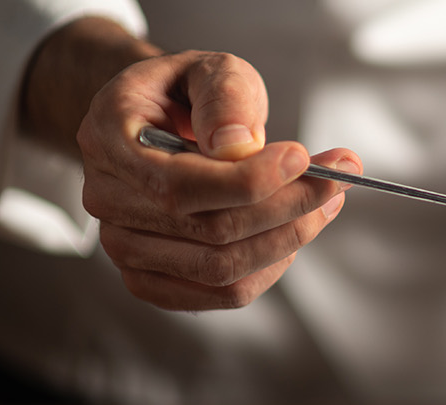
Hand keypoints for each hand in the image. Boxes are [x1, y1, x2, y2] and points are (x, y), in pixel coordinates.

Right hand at [76, 50, 359, 309]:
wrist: (159, 121)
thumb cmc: (188, 94)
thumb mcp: (210, 70)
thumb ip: (225, 98)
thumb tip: (239, 147)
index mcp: (109, 139)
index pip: (181, 185)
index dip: (252, 180)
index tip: (306, 159)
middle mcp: (106, 199)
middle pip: (211, 231)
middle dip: (289, 206)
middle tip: (339, 180)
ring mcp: (123, 246)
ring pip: (222, 268)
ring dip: (288, 238)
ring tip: (325, 202)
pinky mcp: (152, 279)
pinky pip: (222, 293)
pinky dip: (270, 267)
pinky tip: (292, 231)